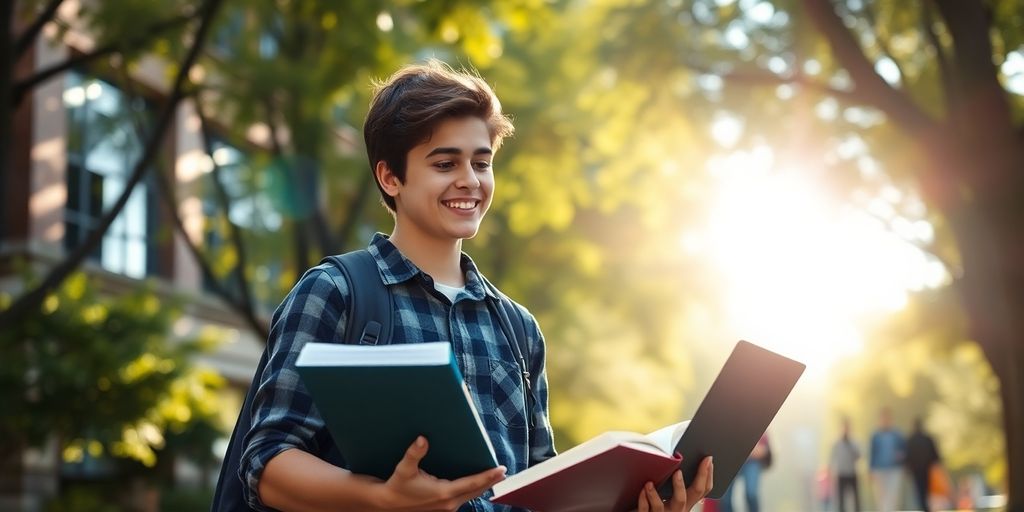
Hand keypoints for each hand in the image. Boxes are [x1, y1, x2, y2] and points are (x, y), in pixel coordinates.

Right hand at [376, 436, 506, 511]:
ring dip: (482, 486)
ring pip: (471, 496)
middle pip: (476, 491)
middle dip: (490, 481)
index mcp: (444, 493)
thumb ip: (414, 453)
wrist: (388, 505)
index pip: (473, 483)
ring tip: (494, 476)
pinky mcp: (444, 509)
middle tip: (503, 471)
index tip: (501, 469)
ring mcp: (447, 508)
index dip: (488, 476)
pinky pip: (464, 499)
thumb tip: (422, 439)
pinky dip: (472, 490)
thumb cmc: (397, 486)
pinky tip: (476, 484)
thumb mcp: (404, 469)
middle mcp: (449, 503)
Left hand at [635, 457, 713, 511]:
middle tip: (678, 471)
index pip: (701, 490)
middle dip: (682, 484)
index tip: (708, 459)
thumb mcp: (673, 497)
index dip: (707, 475)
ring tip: (649, 483)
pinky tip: (641, 491)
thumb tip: (681, 459)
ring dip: (654, 494)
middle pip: (684, 498)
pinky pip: (644, 509)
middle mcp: (677, 510)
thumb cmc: (659, 505)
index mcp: (686, 503)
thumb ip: (678, 483)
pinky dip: (643, 500)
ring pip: (660, 506)